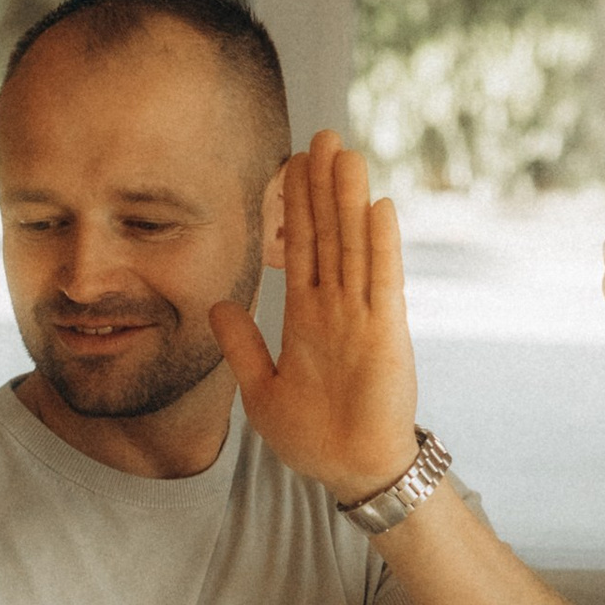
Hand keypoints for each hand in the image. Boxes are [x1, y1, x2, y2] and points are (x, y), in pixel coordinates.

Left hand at [212, 130, 420, 504]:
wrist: (349, 469)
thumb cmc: (311, 434)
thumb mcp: (260, 387)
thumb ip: (242, 344)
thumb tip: (218, 303)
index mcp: (307, 316)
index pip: (301, 246)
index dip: (297, 204)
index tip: (292, 161)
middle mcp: (337, 306)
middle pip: (329, 233)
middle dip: (324, 185)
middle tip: (321, 134)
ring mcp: (364, 316)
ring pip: (354, 246)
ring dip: (349, 200)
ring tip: (346, 152)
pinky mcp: (386, 334)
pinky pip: (383, 282)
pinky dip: (381, 246)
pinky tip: (378, 207)